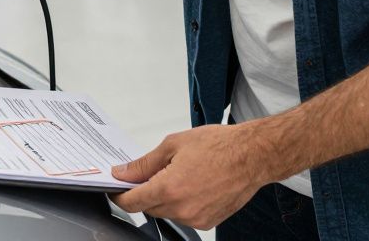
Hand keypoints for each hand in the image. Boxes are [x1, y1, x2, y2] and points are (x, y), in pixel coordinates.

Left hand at [109, 123, 276, 229]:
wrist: (253, 156)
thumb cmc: (219, 146)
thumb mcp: (173, 145)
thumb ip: (143, 163)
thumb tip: (123, 172)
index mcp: (169, 188)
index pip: (132, 202)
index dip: (119, 194)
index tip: (115, 187)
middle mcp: (182, 209)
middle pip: (148, 207)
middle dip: (144, 191)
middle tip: (150, 172)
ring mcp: (196, 218)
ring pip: (166, 212)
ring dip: (164, 197)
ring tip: (178, 173)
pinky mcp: (208, 222)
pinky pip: (184, 215)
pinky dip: (180, 203)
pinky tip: (191, 184)